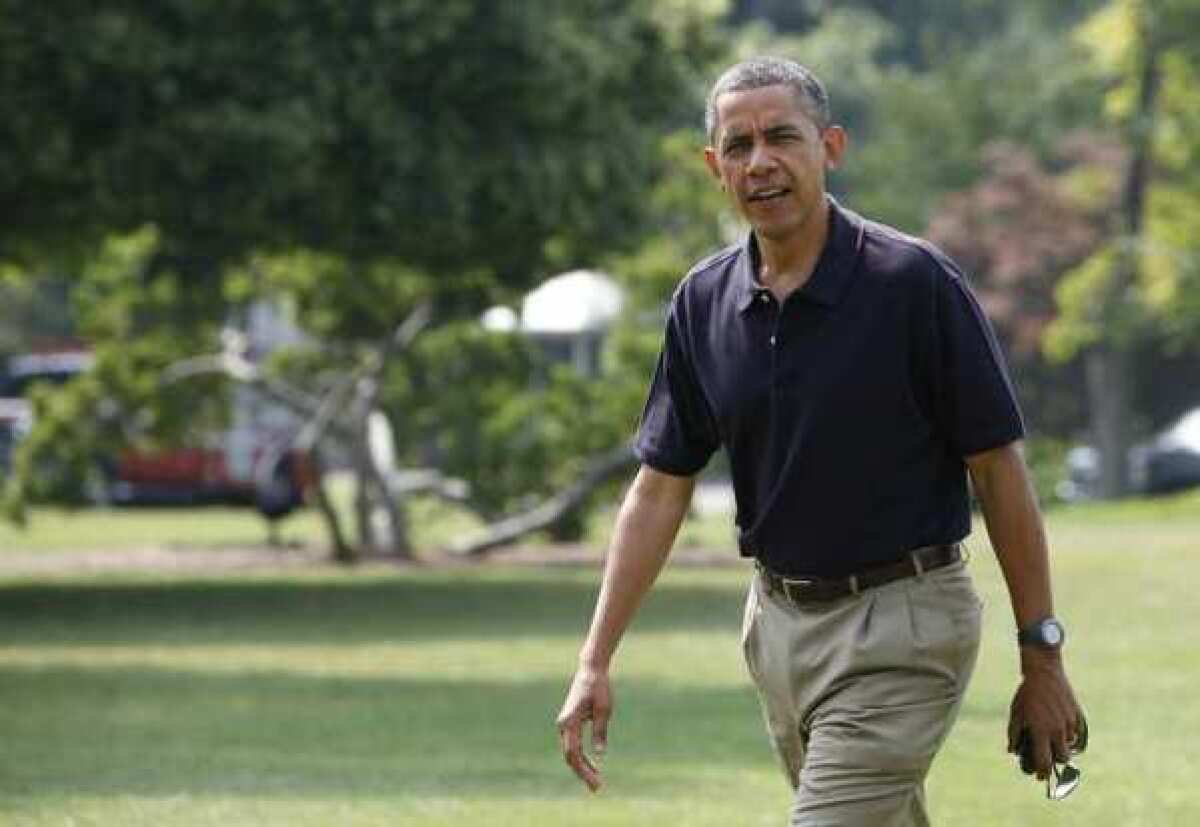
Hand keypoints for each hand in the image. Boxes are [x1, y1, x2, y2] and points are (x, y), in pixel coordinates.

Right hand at [556, 665, 611, 791]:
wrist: (590, 670)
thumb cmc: (599, 688)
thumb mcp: (604, 709)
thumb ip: (600, 731)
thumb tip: (599, 754)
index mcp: (569, 722)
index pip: (573, 754)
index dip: (584, 771)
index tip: (597, 783)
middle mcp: (563, 725)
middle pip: (570, 756)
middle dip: (582, 773)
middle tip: (597, 788)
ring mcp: (564, 724)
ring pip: (570, 752)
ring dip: (582, 766)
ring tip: (596, 780)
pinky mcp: (568, 723)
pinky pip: (572, 745)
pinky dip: (581, 756)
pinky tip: (592, 765)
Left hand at [1007, 650, 1083, 779]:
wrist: (1044, 673)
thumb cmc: (1026, 694)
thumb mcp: (1016, 714)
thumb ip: (1014, 735)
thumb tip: (1012, 751)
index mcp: (1041, 731)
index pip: (1045, 761)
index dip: (1042, 772)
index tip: (1039, 776)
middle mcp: (1058, 730)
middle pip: (1062, 759)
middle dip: (1056, 763)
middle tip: (1048, 759)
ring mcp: (1070, 724)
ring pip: (1070, 746)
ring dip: (1062, 747)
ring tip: (1051, 739)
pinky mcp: (1078, 716)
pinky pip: (1076, 734)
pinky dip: (1069, 737)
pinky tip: (1060, 731)